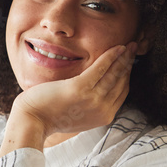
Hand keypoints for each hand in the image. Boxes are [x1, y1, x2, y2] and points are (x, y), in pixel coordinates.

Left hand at [0, 42, 135, 155]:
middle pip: (121, 82)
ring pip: (114, 74)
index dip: (127, 75)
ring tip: (130, 45)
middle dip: (129, 63)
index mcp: (103, 117)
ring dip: (124, 57)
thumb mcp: (78, 115)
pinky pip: (101, 68)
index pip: (121, 92)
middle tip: (134, 49)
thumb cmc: (49, 116)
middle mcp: (101, 110)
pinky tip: (117, 47)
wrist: (32, 121)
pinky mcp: (80, 89)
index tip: (129, 63)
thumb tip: (98, 91)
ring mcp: (92, 100)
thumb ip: (91, 105)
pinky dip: (111, 56)